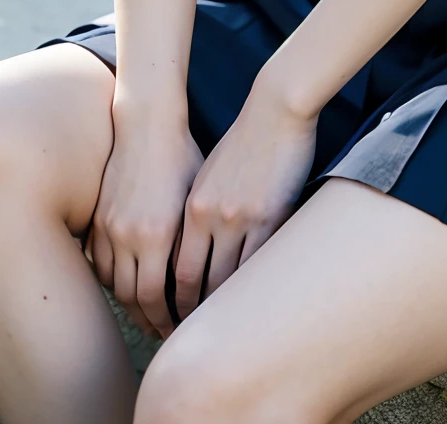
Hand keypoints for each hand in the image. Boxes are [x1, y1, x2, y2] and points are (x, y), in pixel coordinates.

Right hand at [88, 110, 202, 339]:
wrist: (148, 123)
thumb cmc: (182, 156)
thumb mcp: (195, 199)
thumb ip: (193, 241)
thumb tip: (206, 279)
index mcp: (156, 233)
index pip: (155, 297)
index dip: (166, 319)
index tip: (179, 329)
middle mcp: (127, 235)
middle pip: (131, 298)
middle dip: (148, 319)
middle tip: (163, 331)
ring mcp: (108, 227)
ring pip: (112, 283)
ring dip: (129, 303)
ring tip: (147, 313)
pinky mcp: (98, 218)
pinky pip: (99, 262)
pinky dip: (112, 279)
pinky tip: (128, 282)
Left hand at [172, 83, 317, 318]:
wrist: (276, 109)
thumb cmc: (242, 141)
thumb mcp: (209, 177)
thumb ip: (197, 213)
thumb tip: (190, 251)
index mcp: (191, 207)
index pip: (175, 269)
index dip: (170, 301)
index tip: (171, 320)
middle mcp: (210, 217)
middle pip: (194, 281)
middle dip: (188, 314)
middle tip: (189, 336)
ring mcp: (241, 218)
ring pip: (226, 280)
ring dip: (221, 308)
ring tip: (221, 331)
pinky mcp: (271, 216)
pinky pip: (258, 264)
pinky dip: (251, 288)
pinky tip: (251, 303)